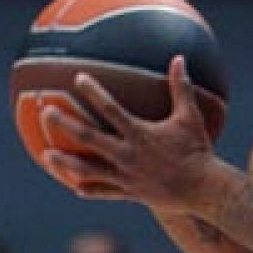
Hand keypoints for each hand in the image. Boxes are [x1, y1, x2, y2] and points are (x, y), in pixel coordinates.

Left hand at [41, 56, 217, 211]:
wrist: (206, 189)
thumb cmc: (199, 151)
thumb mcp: (191, 117)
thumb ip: (181, 88)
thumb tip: (180, 59)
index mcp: (140, 134)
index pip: (110, 108)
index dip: (93, 91)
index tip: (77, 78)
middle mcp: (128, 154)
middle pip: (89, 137)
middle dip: (65, 123)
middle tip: (47, 112)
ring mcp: (127, 175)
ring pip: (89, 169)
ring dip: (66, 161)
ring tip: (46, 154)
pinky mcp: (132, 193)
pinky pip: (105, 192)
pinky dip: (89, 189)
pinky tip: (75, 187)